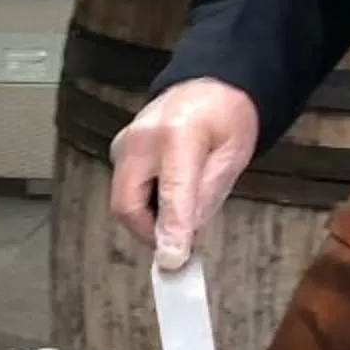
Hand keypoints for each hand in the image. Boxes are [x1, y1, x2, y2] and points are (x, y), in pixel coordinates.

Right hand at [110, 79, 259, 268]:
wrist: (208, 87)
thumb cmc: (226, 120)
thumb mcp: (231, 159)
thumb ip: (205, 199)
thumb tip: (182, 238)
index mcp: (178, 135)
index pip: (171, 193)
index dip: (171, 230)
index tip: (173, 262)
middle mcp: (141, 138)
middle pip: (128, 204)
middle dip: (151, 233)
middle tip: (179, 243)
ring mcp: (123, 144)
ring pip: (123, 202)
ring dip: (148, 220)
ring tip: (179, 213)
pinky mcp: (118, 151)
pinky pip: (125, 191)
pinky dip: (144, 205)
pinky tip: (167, 198)